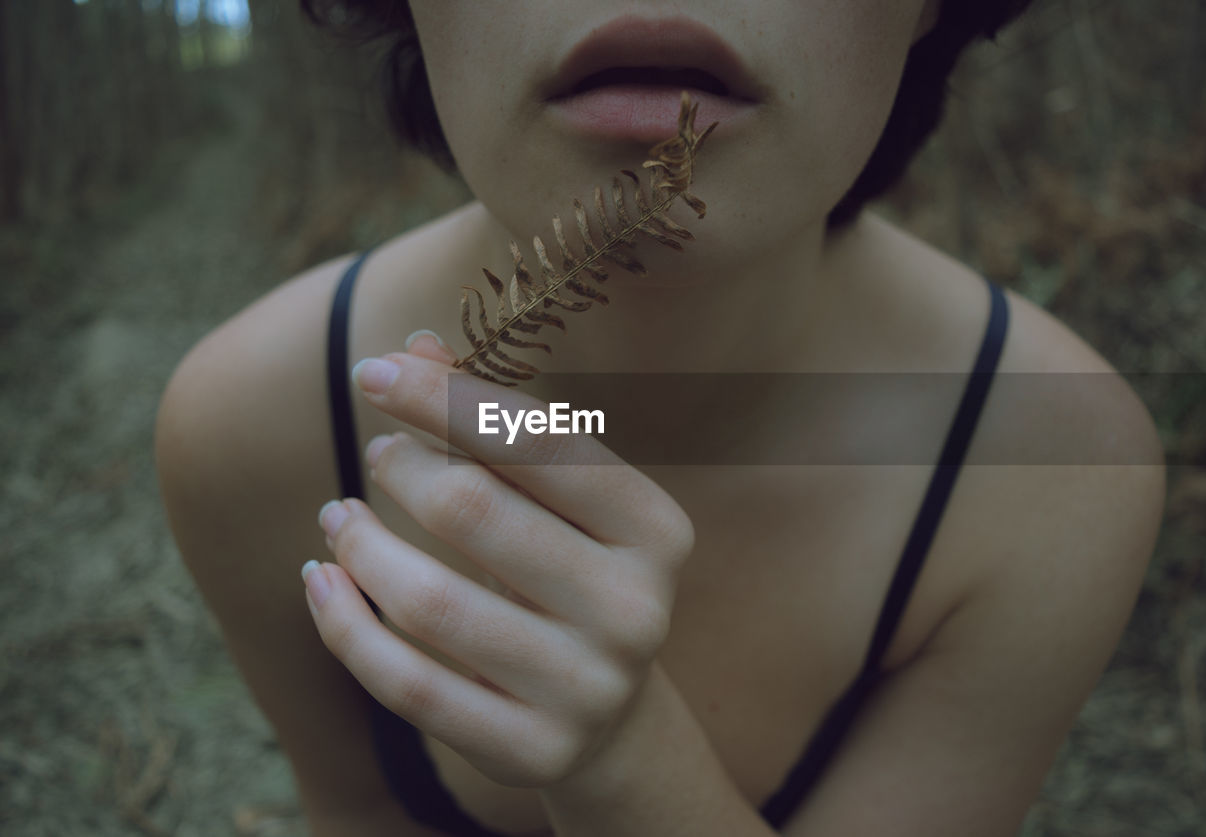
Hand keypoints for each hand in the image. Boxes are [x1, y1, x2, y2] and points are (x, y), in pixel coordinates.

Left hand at [302, 333, 694, 788]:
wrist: (603, 710)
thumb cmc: (568, 573)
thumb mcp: (551, 499)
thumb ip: (492, 423)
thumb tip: (413, 345)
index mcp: (656, 530)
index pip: (540, 441)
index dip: (446, 397)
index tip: (374, 371)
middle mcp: (636, 610)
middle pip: (476, 512)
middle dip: (403, 468)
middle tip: (375, 453)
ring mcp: (587, 689)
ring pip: (430, 604)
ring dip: (361, 546)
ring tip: (339, 516)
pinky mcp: (532, 750)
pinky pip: (407, 685)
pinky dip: (344, 626)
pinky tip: (320, 581)